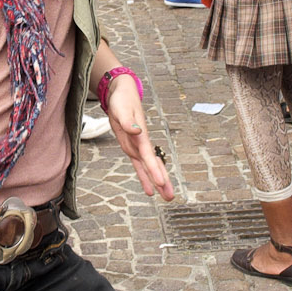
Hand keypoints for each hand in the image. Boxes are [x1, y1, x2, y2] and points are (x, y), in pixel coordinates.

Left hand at [102, 74, 174, 201]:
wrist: (121, 93)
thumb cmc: (122, 100)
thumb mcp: (121, 109)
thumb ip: (127, 121)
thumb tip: (136, 131)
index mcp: (141, 136)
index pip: (149, 156)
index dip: (154, 170)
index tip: (162, 183)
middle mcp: (141, 143)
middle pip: (154, 165)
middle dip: (162, 181)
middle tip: (170, 197)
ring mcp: (137, 146)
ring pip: (149, 168)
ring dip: (157, 182)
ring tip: (167, 197)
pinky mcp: (131, 147)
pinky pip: (139, 165)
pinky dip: (144, 176)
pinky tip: (150, 189)